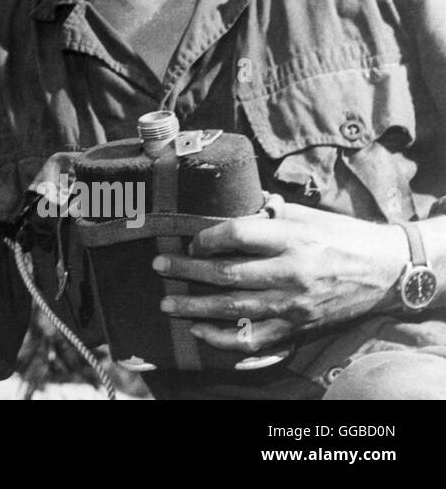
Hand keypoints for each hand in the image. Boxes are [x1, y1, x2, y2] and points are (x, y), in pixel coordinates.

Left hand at [154, 202, 405, 352]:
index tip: (190, 241)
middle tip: (159, 266)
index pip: (237, 235)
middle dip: (186, 271)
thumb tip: (227, 206)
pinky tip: (200, 332)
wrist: (386, 271)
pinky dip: (223, 338)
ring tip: (168, 303)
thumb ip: (266, 214)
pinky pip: (253, 339)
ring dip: (195, 307)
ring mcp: (293, 304)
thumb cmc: (341, 235)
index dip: (207, 238)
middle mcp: (290, 272)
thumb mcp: (305, 215)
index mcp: (292, 238)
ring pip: (233, 308)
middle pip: (227, 273)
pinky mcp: (298, 327)